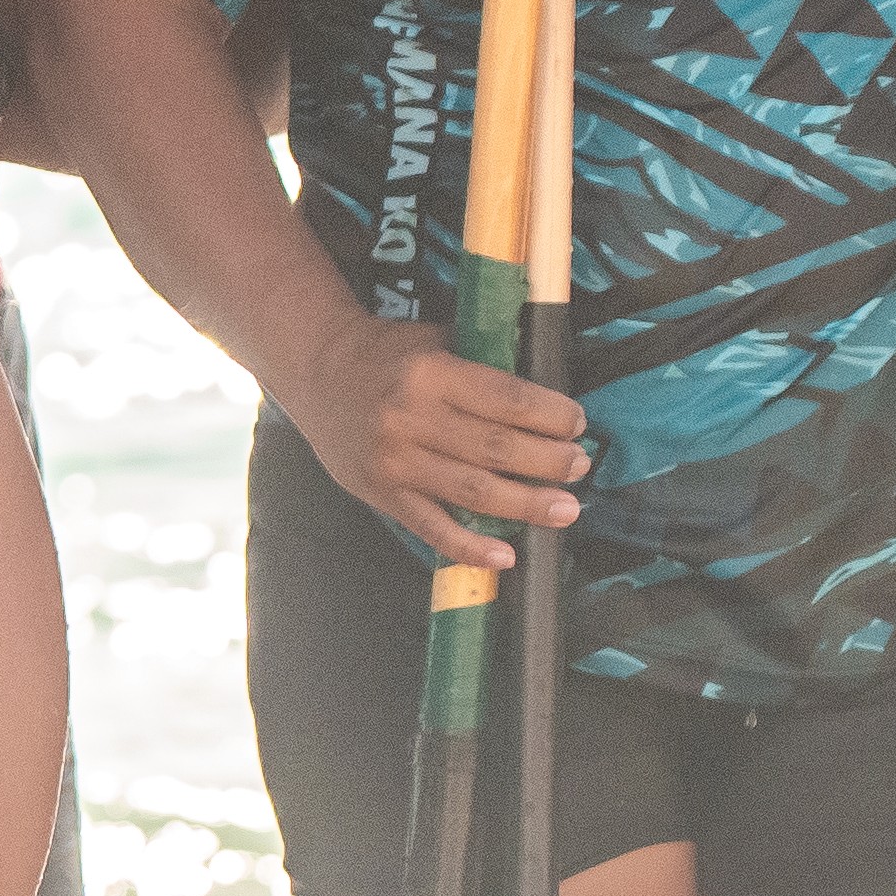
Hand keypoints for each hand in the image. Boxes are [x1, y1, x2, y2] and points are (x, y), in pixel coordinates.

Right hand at [279, 307, 585, 570]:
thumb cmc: (387, 354)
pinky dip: (470, 546)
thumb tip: (545, 392)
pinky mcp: (382, 494)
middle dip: (548, 461)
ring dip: (526, 504)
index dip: (549, 415)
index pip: (506, 399)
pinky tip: (505, 556)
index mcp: (431, 373)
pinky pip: (432, 528)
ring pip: (473, 491)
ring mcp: (395, 462)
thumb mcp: (434, 338)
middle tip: (579, 466)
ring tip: (566, 509)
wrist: (317, 371)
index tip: (575, 424)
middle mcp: (412, 418)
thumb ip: (483, 362)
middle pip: (496, 448)